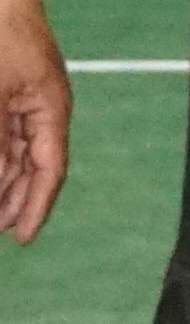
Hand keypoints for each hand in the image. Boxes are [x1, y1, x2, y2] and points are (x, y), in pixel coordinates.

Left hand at [0, 0, 62, 244]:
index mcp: (50, 107)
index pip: (50, 168)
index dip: (36, 205)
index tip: (22, 237)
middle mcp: (41, 105)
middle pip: (32, 163)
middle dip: (14, 198)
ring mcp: (21, 95)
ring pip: (13, 149)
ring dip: (1, 178)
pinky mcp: (4, 86)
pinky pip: (3, 131)